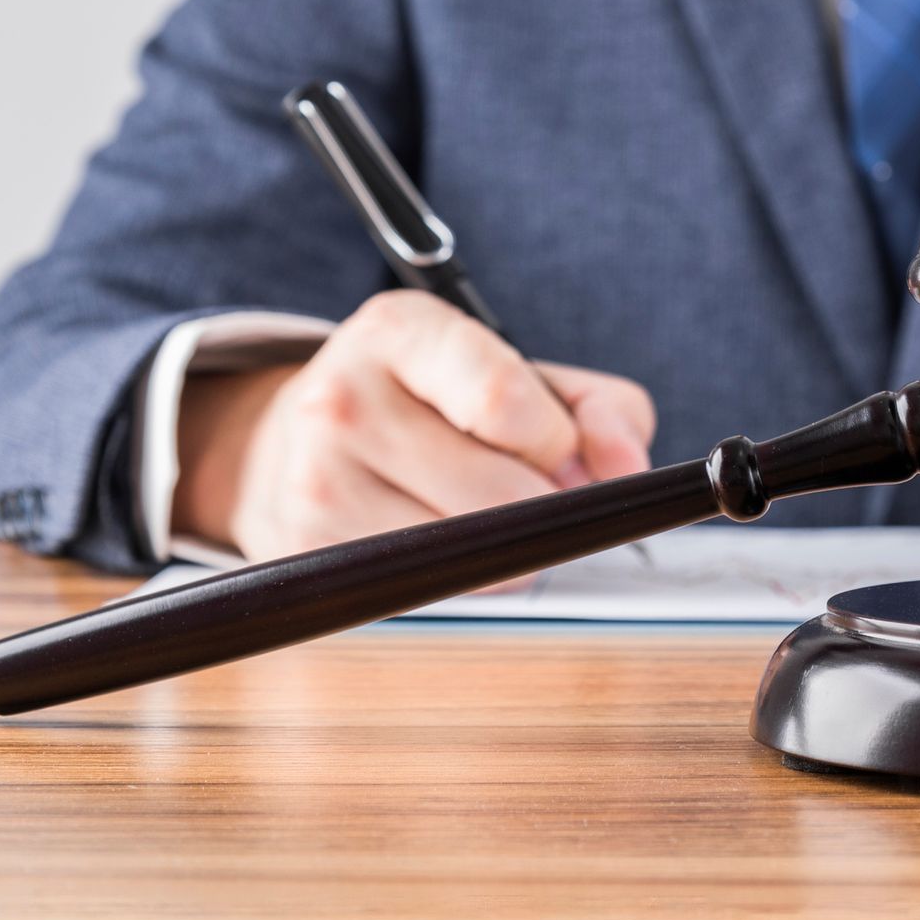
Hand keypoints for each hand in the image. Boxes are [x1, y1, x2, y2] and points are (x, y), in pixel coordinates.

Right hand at [173, 290, 655, 561]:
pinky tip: (441, 535)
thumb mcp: (517, 372)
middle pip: (501, 493)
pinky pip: (435, 589)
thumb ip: (600, 410)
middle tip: (528, 487)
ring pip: (474, 553)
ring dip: (509, 547)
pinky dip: (466, 576)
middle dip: (542, 503)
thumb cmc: (433, 405)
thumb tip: (627, 469)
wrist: (292, 445)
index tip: (562, 451)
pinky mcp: (310, 552)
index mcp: (400, 330)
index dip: (557, 443)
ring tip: (480, 509)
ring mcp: (318, 480)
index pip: (503, 400)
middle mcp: (343, 398)